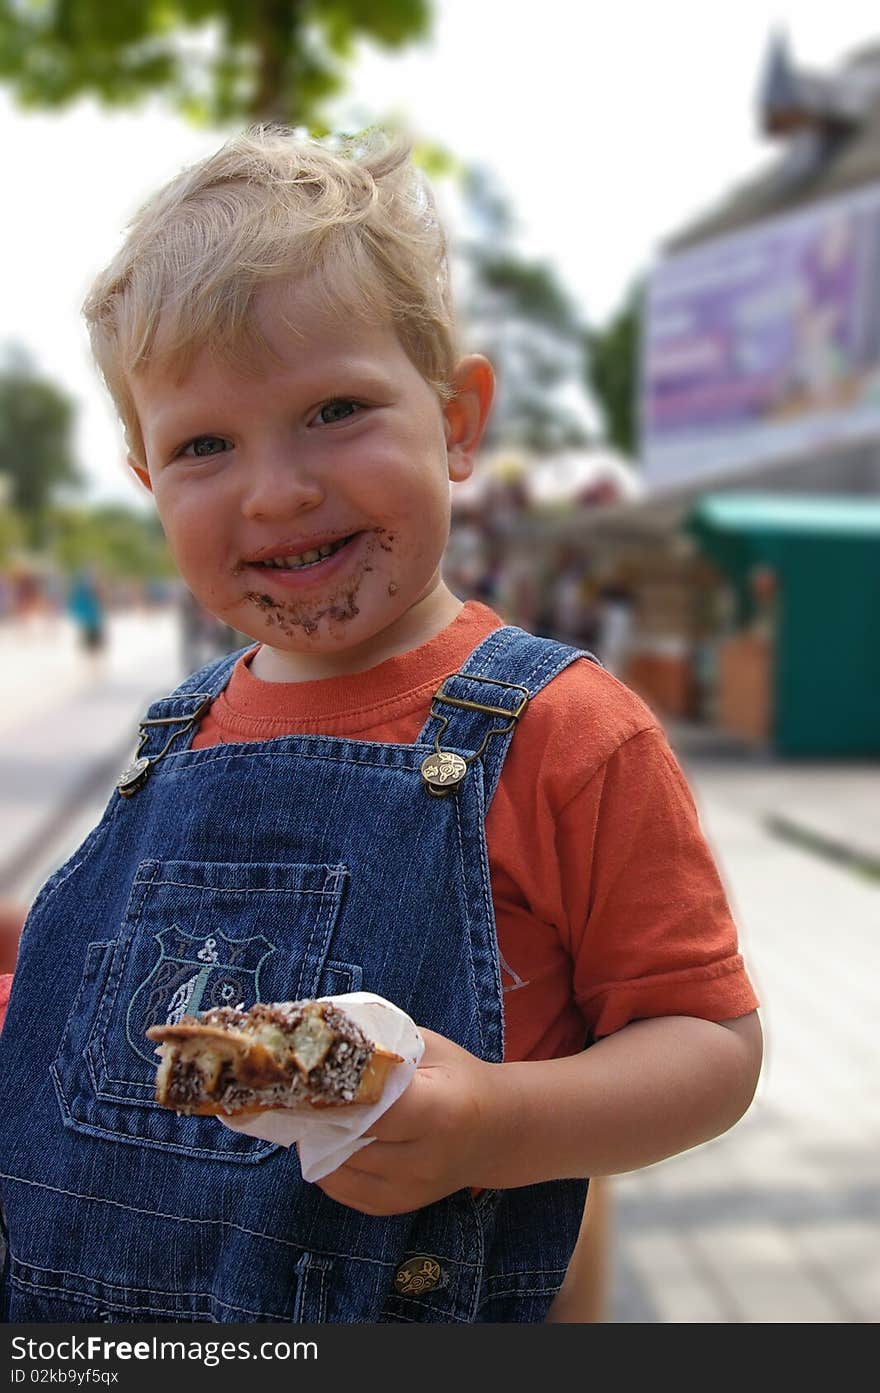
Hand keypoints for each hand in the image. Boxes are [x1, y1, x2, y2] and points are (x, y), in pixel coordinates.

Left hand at [310, 1028, 496, 1215]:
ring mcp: (410, 1190)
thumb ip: (385, 1043)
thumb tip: (330, 1033)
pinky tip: (327, 1139)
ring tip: (311, 1113)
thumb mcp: (430, 1047)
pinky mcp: (398, 1206)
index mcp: (438, 1111)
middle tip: (298, 1091)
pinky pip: (343, 1191)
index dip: (335, 1090)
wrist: (499, 1131)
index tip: (311, 1073)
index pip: (370, 1107)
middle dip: (318, 1115)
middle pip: (347, 1139)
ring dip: (316, 1142)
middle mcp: (424, 1159)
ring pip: (337, 1169)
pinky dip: (327, 1165)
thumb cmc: (459, 1078)